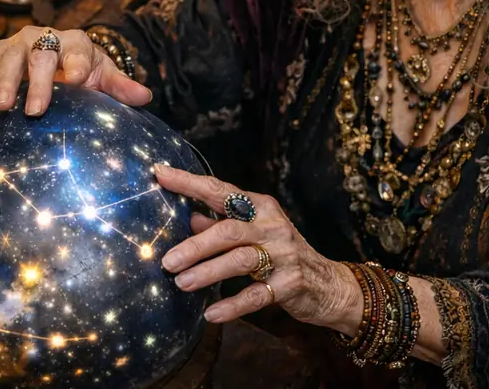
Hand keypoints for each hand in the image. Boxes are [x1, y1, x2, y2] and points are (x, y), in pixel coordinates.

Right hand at [0, 26, 152, 115]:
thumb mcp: (104, 77)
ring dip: (3, 83)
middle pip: (40, 56)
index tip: (77, 81)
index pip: (77, 51)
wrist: (61, 59)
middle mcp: (44, 38)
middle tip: (35, 110)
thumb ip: (120, 87)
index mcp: (76, 41)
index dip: (77, 65)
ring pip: (8, 59)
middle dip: (37, 83)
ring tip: (0, 107)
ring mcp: (17, 45)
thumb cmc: (84, 71)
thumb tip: (145, 97)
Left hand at [154, 164, 362, 335]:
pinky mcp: (289, 284)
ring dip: (207, 272)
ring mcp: (283, 255)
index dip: (189, 182)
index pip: (221, 190)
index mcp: (261, 207)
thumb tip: (189, 217)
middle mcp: (273, 226)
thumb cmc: (282, 252)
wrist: (329, 283)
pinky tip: (210, 314)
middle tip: (167, 262)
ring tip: (181, 284)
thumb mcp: (255, 232)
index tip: (160, 173)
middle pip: (229, 230)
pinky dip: (231, 306)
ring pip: (240, 261)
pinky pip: (256, 296)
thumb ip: (223, 224)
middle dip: (195, 246)